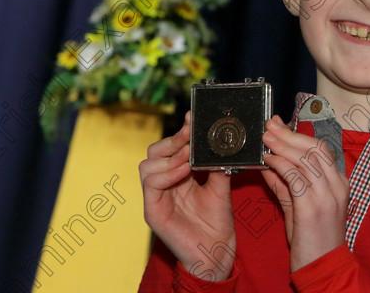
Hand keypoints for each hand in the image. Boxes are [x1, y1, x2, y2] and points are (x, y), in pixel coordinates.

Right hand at [139, 111, 235, 280]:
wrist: (216, 251)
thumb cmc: (217, 221)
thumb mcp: (220, 185)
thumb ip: (216, 163)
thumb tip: (223, 140)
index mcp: (177, 175)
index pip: (170, 146)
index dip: (180, 132)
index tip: (194, 118)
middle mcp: (163, 183)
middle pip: (154, 151)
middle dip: (173, 139)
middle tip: (191, 134)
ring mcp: (156, 197)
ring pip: (147, 165)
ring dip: (169, 156)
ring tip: (189, 156)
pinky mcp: (152, 211)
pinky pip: (150, 185)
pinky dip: (166, 173)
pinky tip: (183, 171)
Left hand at [261, 115, 348, 271]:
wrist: (323, 267)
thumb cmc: (313, 239)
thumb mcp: (300, 206)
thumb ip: (285, 184)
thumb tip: (269, 163)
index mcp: (339, 183)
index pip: (320, 149)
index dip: (297, 134)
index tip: (278, 125)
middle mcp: (336, 185)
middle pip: (313, 148)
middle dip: (288, 134)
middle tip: (268, 126)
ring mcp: (327, 196)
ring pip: (305, 159)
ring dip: (282, 146)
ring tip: (265, 139)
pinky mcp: (313, 207)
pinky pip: (295, 177)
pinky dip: (280, 165)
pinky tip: (268, 161)